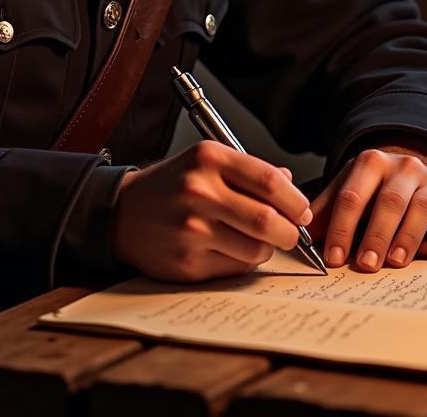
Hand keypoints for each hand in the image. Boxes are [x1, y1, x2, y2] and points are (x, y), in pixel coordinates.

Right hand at [110, 140, 312, 281]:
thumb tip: (290, 184)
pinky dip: (244, 262)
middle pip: (267, 220)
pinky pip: (235, 268)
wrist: (123, 212)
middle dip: (290, 231)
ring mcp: (191, 229)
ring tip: (257, 240)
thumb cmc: (173, 185)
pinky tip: (230, 249)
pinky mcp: (187, 263)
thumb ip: (249, 171)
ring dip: (267, 249)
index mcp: (208, 158)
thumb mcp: (206, 162)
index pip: (269, 181)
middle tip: (291, 232)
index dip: (295, 200)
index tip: (302, 210)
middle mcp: (199, 191)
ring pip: (256, 249)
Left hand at [306, 140, 426, 272]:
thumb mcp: (345, 188)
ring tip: (393, 263)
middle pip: (389, 202)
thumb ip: (325, 211)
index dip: (342, 229)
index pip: (352, 197)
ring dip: (407, 238)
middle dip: (376, 235)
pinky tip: (425, 254)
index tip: (334, 259)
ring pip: (420, 209)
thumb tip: (300, 236)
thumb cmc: (372, 187)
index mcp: (370, 162)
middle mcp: (403, 166)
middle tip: (366, 265)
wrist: (409, 168)